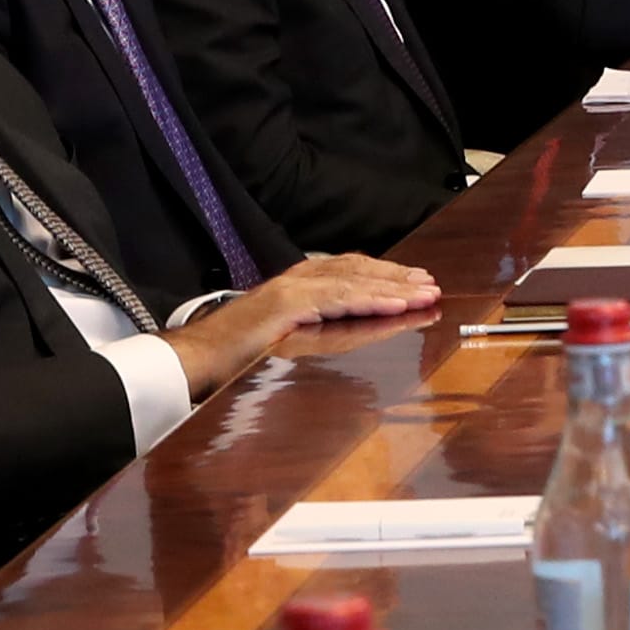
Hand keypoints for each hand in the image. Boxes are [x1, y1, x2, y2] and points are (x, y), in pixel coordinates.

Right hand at [171, 250, 445, 391]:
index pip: (351, 272)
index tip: (416, 284)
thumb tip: (359, 330)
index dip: (386, 276)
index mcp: (299, 284)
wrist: (197, 357)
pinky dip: (372, 300)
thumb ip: (322, 330)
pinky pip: (339, 300)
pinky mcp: (288, 304)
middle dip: (399, 278)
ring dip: (395, 288)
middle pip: (359, 271)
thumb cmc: (238, 353)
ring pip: (355, 282)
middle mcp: (298, 278)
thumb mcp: (290, 338)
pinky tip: (397, 305)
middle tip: (433, 286)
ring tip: (426, 294)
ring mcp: (293, 288)